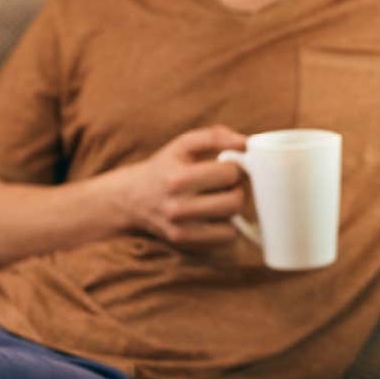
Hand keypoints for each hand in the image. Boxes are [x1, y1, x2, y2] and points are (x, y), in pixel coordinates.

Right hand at [109, 125, 248, 247]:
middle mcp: (177, 206)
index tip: (229, 165)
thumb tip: (247, 143)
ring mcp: (181, 228)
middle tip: (230, 183)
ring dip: (234, 207)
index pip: (229, 173)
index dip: (237, 167)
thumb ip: (216, 137)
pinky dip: (228, 225)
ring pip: (233, 220)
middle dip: (239, 189)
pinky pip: (226, 237)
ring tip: (222, 196)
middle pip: (235, 200)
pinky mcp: (185, 241)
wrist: (132, 198)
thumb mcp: (184, 144)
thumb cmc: (166, 166)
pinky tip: (216, 214)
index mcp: (178, 178)